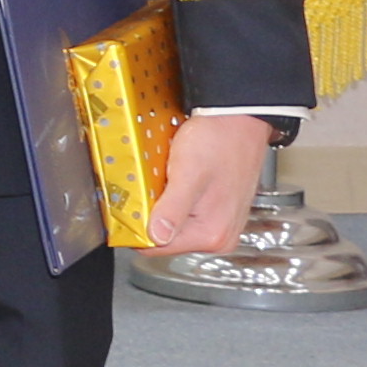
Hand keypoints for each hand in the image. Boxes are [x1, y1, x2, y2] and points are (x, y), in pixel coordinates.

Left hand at [146, 111, 277, 256]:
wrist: (238, 119)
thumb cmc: (218, 141)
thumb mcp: (188, 173)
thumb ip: (172, 209)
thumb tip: (155, 237)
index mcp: (212, 234)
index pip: (155, 247)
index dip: (135, 227)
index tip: (127, 207)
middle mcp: (220, 236)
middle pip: (164, 237)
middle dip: (150, 215)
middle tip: (149, 186)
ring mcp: (221, 225)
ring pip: (173, 224)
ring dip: (161, 205)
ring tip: (164, 179)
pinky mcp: (219, 211)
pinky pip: (185, 213)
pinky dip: (174, 199)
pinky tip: (175, 180)